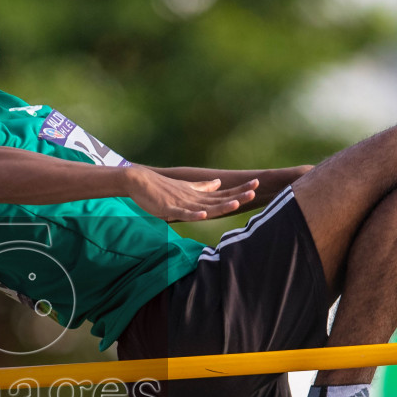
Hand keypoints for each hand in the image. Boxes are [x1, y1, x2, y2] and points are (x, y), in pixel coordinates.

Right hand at [125, 166, 256, 221]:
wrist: (140, 181)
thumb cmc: (162, 187)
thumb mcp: (186, 187)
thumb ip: (203, 187)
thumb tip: (218, 183)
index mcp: (199, 194)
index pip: (223, 193)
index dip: (239, 190)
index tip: (256, 184)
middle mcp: (194, 197)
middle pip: (219, 199)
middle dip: (237, 195)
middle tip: (255, 190)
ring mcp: (182, 203)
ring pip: (205, 206)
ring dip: (220, 205)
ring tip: (235, 203)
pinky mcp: (169, 208)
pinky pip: (183, 213)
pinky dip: (193, 214)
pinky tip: (203, 214)